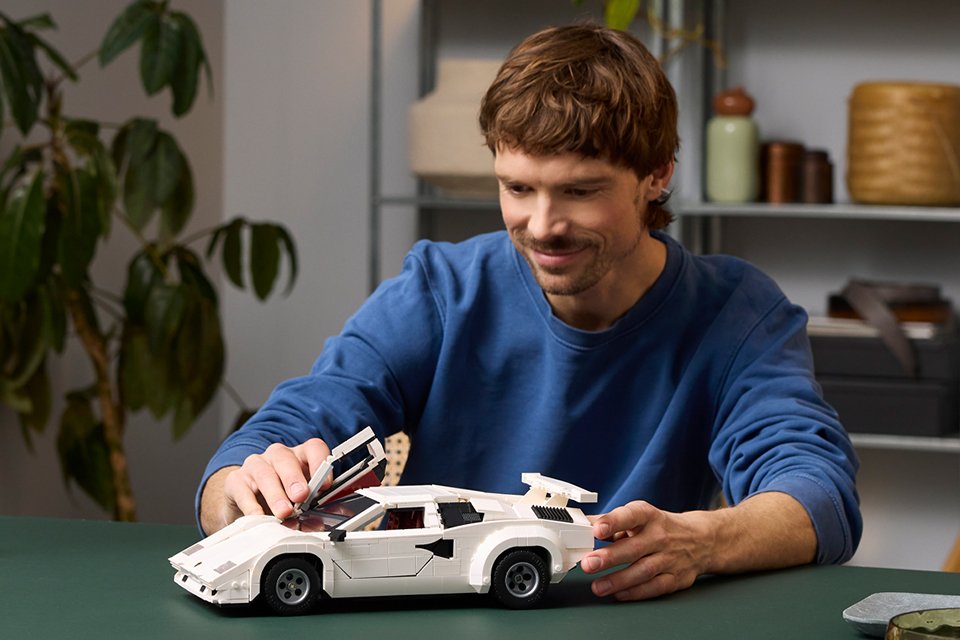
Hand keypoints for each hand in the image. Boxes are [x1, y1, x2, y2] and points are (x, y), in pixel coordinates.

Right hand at [200, 439, 331, 534]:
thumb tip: (336, 514)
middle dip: (294, 478)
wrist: (246, 500)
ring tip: (284, 512)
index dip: (321, 463)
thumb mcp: (302, 498)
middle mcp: (277, 456)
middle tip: (301, 496)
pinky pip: (242, 490)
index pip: (313, 448)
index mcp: (299, 456)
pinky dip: (251, 505)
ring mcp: (256, 466)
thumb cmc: (281, 495)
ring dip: (275, 494)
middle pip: (286, 459)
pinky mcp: (236, 481)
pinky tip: (258, 516)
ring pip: (264, 473)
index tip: (325, 484)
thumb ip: (317, 502)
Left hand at [579, 500, 713, 601]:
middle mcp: (660, 536)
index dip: (613, 521)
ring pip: (643, 571)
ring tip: (598, 586)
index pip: (630, 516)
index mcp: (649, 516)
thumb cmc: (662, 527)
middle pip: (634, 548)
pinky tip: (618, 594)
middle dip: (609, 557)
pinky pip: (654, 587)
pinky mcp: (676, 578)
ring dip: (619, 580)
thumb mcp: (639, 517)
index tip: (597, 528)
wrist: (701, 539)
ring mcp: (669, 558)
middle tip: (588, 564)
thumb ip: (610, 522)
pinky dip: (636, 592)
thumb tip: (583, 524)